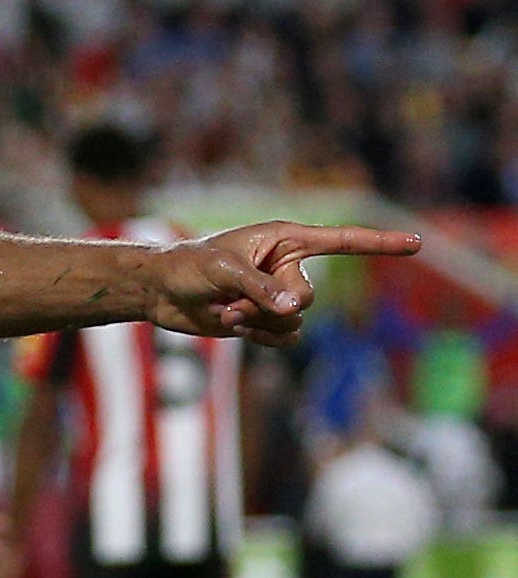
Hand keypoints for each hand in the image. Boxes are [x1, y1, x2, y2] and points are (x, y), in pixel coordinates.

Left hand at [145, 221, 421, 346]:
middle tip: (236, 299)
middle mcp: (286, 265)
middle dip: (272, 306)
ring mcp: (278, 294)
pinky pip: (286, 339)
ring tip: (226, 309)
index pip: (342, 242)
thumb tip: (295, 309)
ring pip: (297, 322)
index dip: (380, 244)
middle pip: (308, 297)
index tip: (417, 243)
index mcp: (283, 239)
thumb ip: (261, 288)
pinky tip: (231, 324)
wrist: (160, 290)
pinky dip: (260, 337)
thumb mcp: (222, 271)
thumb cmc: (187, 266)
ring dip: (260, 323)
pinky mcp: (267, 319)